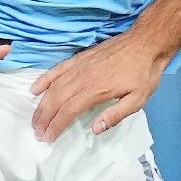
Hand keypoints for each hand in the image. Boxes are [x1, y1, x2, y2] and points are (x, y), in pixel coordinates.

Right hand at [29, 30, 169, 142]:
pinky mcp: (80, 58)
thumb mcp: (137, 99)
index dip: (56, 126)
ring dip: (42, 104)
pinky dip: (44, 79)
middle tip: (37, 132)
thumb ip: (115, 115)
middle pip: (56, 100)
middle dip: (44, 118)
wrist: (146, 43)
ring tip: (35, 118)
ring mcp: (80, 66)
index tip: (48, 137)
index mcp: (96, 90)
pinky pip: (57, 69)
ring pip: (54, 86)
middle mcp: (83, 78)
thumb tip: (95, 129)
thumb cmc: (144, 73)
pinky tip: (35, 89)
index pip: (68, 111)